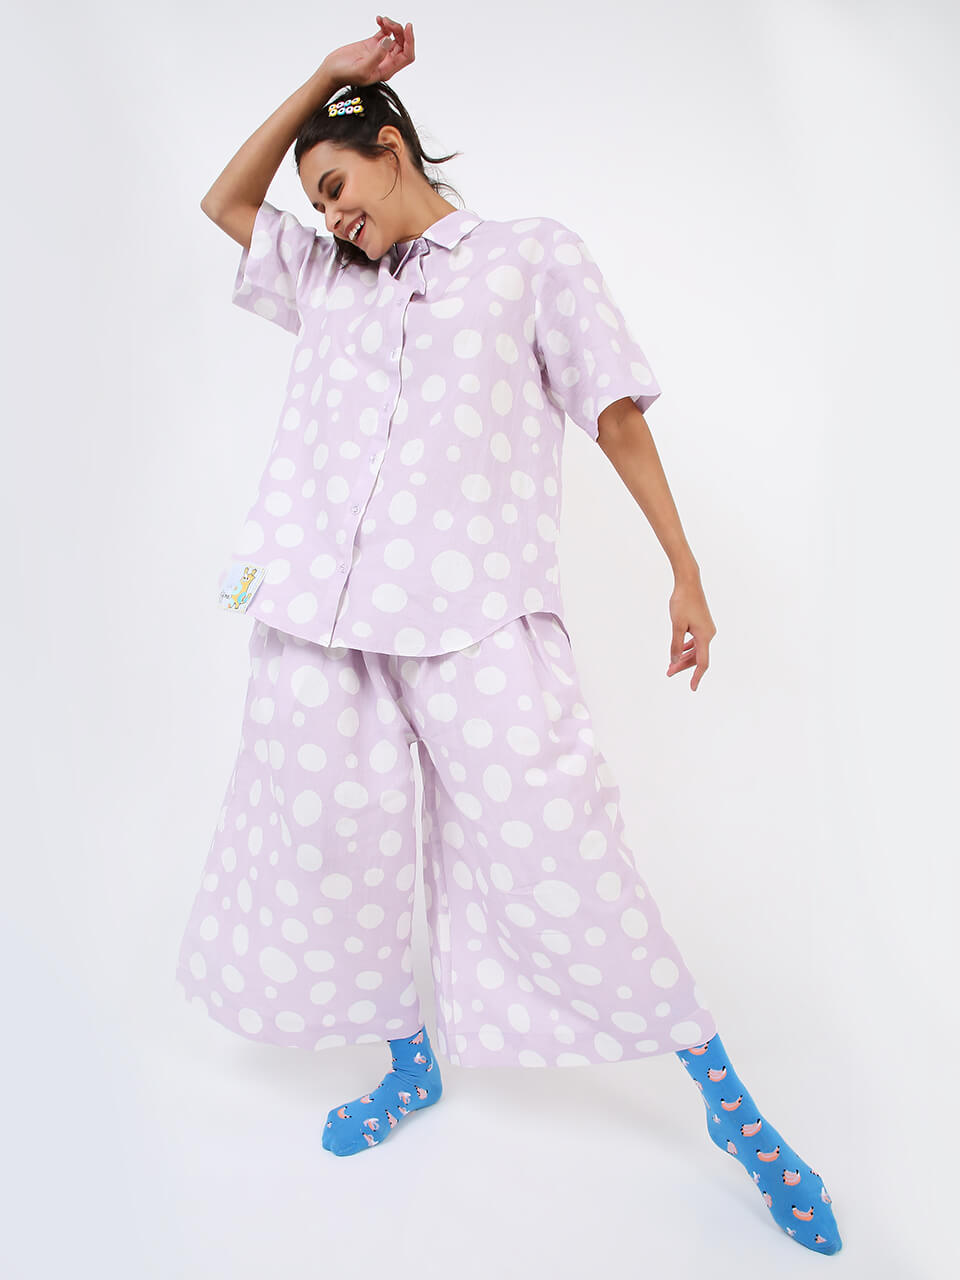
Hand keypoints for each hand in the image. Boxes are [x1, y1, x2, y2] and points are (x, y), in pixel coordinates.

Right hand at [320, 15, 414, 88]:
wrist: (331, 71)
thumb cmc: (345, 75)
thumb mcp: (362, 69)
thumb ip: (377, 56)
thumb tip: (389, 41)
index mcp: (387, 69)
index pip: (407, 56)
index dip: (410, 41)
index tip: (408, 27)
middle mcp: (386, 61)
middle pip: (402, 44)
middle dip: (399, 30)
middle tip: (387, 23)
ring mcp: (380, 52)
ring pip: (394, 36)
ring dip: (392, 25)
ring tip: (382, 20)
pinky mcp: (372, 44)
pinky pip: (384, 32)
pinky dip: (384, 24)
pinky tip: (378, 19)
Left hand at [666, 575, 715, 690]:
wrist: (689, 582)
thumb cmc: (682, 602)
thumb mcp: (676, 625)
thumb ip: (675, 645)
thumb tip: (674, 661)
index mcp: (705, 636)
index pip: (702, 662)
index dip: (697, 676)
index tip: (692, 688)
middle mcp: (708, 634)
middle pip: (697, 657)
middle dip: (683, 666)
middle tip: (668, 673)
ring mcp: (706, 628)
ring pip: (696, 649)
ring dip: (684, 657)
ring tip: (670, 665)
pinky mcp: (702, 624)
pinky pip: (696, 641)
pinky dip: (687, 648)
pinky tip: (678, 651)